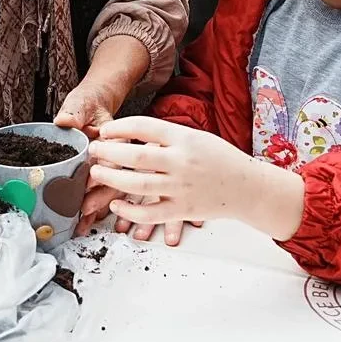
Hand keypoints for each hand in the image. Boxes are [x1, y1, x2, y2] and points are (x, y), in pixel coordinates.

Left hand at [56, 81, 120, 232]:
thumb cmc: (88, 103)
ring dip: (97, 210)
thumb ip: (74, 112)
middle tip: (83, 209)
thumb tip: (66, 120)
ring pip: (112, 194)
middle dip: (100, 199)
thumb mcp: (81, 102)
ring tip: (82, 223)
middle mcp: (119, 158)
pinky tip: (83, 222)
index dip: (103, 174)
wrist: (93, 103)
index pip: (115, 160)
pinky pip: (104, 196)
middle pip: (116, 183)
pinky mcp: (103, 176)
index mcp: (118, 140)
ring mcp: (112, 169)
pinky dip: (93, 210)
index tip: (86, 183)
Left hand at [87, 116, 304, 239]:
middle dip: (109, 153)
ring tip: (96, 173)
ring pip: (138, 185)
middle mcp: (181, 162)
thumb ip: (167, 137)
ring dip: (112, 179)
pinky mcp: (182, 211)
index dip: (119, 128)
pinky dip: (129, 211)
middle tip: (93, 151)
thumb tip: (130, 136)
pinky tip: (116, 204)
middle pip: (136, 157)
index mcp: (185, 139)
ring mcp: (181, 188)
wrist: (247, 187)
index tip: (105, 131)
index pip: (144, 127)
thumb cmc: (220, 159)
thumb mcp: (196, 137)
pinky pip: (150, 214)